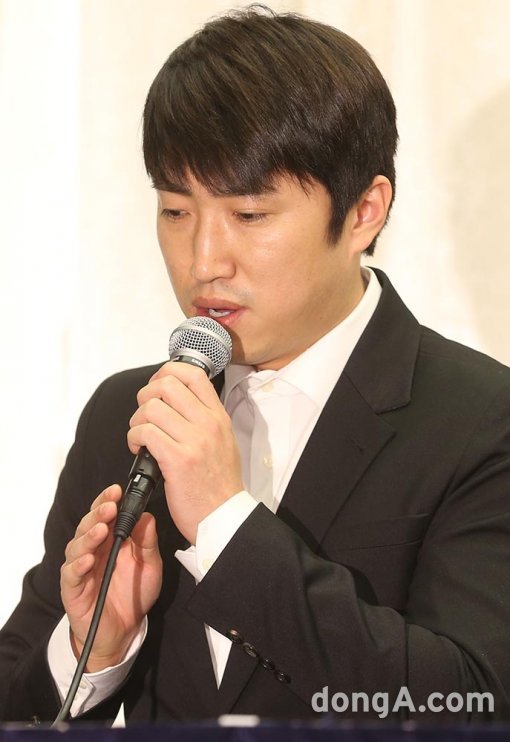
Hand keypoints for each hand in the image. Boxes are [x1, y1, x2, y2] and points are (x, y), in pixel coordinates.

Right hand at [61, 484, 162, 671]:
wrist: (124, 632)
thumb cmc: (133, 595)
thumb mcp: (149, 566)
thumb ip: (147, 542)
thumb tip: (147, 516)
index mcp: (109, 541)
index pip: (103, 514)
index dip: (107, 501)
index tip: (116, 491)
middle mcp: (92, 550)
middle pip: (89, 525)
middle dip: (98, 514)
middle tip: (110, 506)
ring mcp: (80, 569)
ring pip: (77, 546)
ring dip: (88, 536)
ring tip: (100, 530)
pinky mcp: (73, 589)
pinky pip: (71, 575)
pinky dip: (78, 566)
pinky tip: (87, 560)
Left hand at [128, 361, 242, 543]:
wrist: (224, 516)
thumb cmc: (219, 483)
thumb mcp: (224, 441)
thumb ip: (205, 417)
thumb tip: (178, 399)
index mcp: (219, 416)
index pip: (193, 374)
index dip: (167, 372)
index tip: (158, 387)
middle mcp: (208, 423)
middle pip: (166, 384)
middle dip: (146, 395)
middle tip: (145, 415)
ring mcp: (193, 440)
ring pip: (150, 408)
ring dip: (137, 421)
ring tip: (141, 437)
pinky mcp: (177, 460)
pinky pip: (145, 433)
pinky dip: (134, 438)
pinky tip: (140, 450)